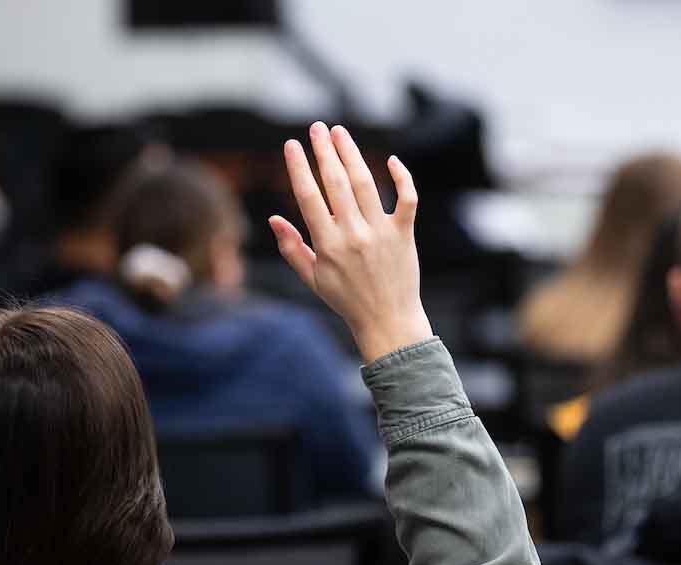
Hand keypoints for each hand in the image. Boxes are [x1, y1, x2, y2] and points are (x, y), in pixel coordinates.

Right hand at [269, 122, 431, 362]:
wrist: (388, 321)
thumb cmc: (347, 300)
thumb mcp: (313, 279)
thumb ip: (292, 248)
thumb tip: (274, 218)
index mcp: (327, 245)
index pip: (309, 197)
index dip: (299, 167)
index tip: (292, 145)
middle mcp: (353, 235)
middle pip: (336, 182)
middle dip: (324, 151)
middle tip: (317, 128)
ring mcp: (381, 233)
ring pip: (366, 183)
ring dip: (352, 154)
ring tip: (341, 133)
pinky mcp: (404, 234)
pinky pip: (407, 199)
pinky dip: (402, 178)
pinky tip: (391, 160)